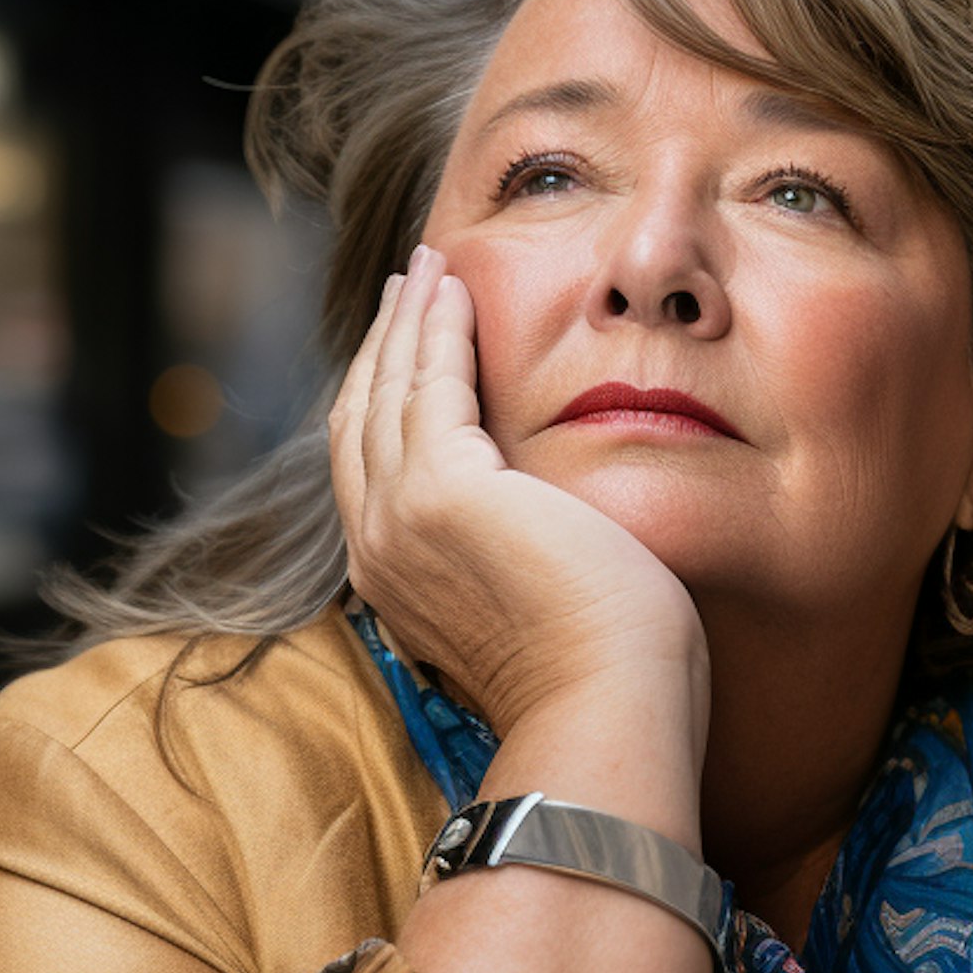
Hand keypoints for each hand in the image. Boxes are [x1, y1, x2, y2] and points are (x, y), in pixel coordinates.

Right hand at [329, 243, 706, 737]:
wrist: (608, 706)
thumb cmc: (607, 674)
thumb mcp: (540, 604)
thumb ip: (522, 559)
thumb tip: (555, 535)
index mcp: (400, 584)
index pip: (377, 470)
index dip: (389, 400)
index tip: (414, 346)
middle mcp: (380, 552)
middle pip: (363, 421)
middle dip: (385, 347)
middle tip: (410, 284)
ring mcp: (400, 521)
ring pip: (388, 393)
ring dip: (408, 321)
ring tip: (429, 266)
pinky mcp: (441, 491)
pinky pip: (429, 382)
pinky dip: (437, 328)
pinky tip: (455, 286)